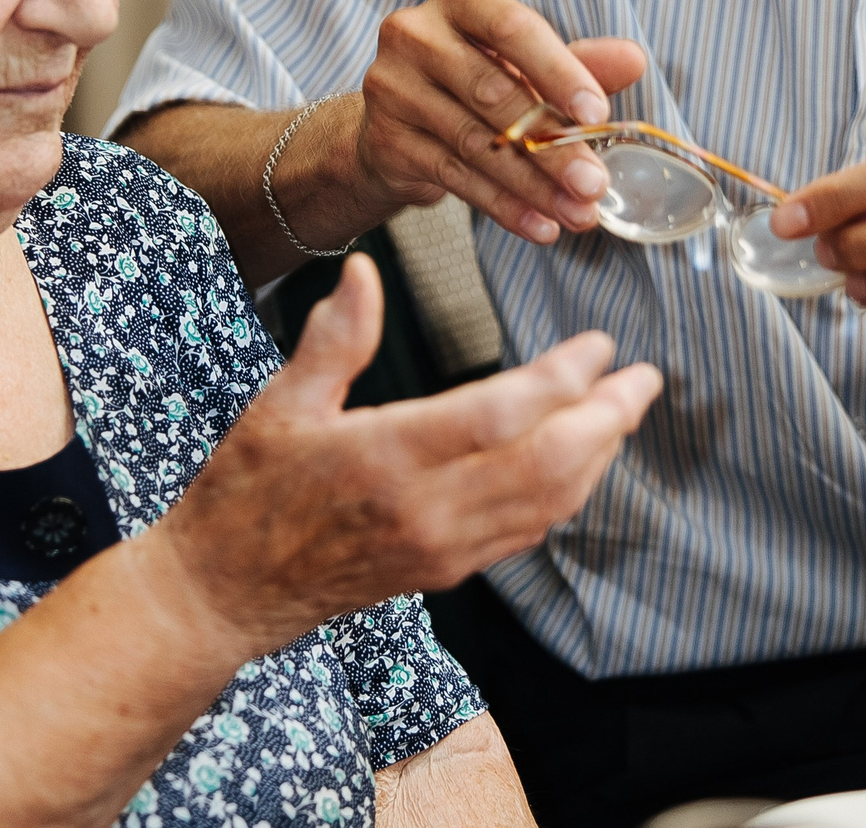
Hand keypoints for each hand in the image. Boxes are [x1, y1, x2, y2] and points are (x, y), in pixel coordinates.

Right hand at [152, 255, 661, 657]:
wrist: (221, 594)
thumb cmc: (244, 495)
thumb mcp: (279, 405)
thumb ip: (336, 339)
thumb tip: (367, 271)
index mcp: (386, 458)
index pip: (501, 414)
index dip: (562, 380)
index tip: (598, 346)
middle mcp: (426, 510)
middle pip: (547, 463)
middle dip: (607, 419)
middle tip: (644, 378)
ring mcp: (441, 548)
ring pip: (548, 503)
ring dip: (599, 457)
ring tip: (625, 413)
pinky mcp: (444, 571)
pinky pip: (525, 532)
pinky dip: (567, 495)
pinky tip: (580, 465)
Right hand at [354, 0, 648, 243]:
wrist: (396, 123)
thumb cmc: (473, 80)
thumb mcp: (525, 64)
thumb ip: (578, 62)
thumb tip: (633, 59)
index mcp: (458, 0)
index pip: (511, 27)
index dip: (557, 71)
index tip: (597, 114)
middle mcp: (415, 34)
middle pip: (493, 92)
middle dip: (551, 146)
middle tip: (594, 184)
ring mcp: (393, 88)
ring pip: (475, 143)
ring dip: (533, 186)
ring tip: (578, 214)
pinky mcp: (385, 140)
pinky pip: (454, 177)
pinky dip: (502, 206)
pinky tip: (539, 225)